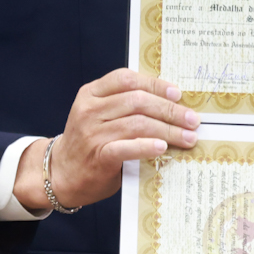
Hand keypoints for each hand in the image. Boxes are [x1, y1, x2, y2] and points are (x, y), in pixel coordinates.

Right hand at [15, 68, 199, 212]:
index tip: (178, 93)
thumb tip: (170, 103)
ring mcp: (92, 134)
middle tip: (192, 119)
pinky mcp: (97, 157)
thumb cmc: (89, 143)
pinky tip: (162, 147)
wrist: (61, 174)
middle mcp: (90, 110)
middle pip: (137, 101)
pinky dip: (146, 146)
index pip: (126, 79)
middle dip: (169, 109)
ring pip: (137, 124)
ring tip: (188, 137)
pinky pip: (125, 148)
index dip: (155, 84)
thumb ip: (123, 105)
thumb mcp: (98, 115)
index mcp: (91, 93)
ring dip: (167, 130)